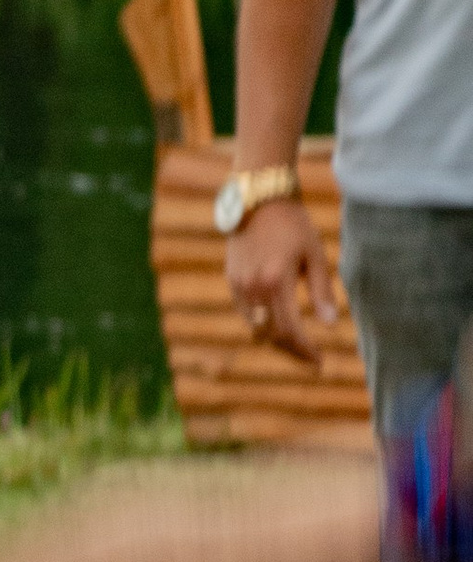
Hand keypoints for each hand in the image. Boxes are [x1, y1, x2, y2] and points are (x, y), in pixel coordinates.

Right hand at [224, 195, 337, 366]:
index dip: (305, 350)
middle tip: (310, 357)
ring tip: (296, 342)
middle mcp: (255, 288)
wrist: (258, 200)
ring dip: (277, 340)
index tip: (319, 361)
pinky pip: (247, 315)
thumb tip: (330, 324)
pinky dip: (263, 324)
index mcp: (278, 281)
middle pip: (272, 336)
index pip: (291, 329)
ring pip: (257, 329)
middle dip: (292, 351)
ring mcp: (240, 287)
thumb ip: (321, 290)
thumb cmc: (293, 223)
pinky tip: (278, 321)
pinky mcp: (232, 282)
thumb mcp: (315, 253)